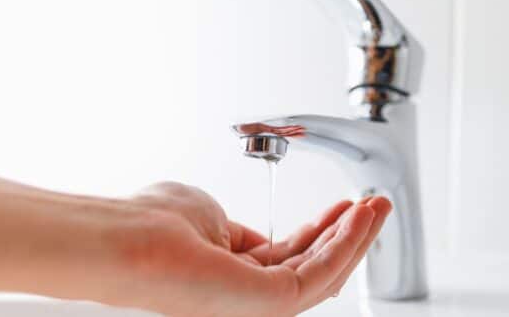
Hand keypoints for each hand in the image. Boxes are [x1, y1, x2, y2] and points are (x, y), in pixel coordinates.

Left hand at [84, 181, 391, 316]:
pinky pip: (320, 275)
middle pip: (313, 264)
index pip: (289, 256)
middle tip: (373, 205)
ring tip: (377, 206)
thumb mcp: (210, 217)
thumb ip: (238, 232)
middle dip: (348, 233)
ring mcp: (259, 303)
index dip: (321, 230)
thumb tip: (255, 237)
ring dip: (355, 237)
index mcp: (232, 273)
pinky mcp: (271, 304)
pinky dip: (346, 244)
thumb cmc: (153, 225)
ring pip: (323, 273)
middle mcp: (247, 293)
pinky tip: (359, 219)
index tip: (343, 207)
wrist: (130, 240)